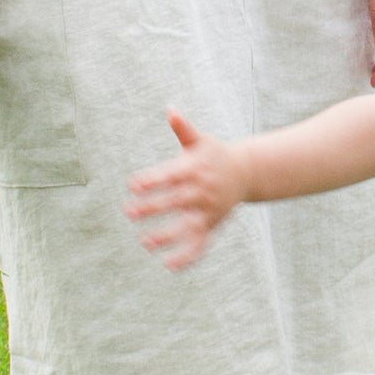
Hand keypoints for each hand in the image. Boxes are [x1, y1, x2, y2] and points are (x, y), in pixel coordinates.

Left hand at [126, 109, 244, 269]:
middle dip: (152, 208)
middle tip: (129, 212)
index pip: (170, 175)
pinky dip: (188, 256)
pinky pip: (201, 244)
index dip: (152, 180)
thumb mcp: (200, 141)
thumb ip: (183, 129)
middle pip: (175, 201)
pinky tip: (169, 265)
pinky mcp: (212, 225)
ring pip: (187, 227)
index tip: (133, 185)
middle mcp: (201, 191)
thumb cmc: (215, 154)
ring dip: (167, 235)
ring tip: (145, 242)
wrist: (246, 172)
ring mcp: (208, 211)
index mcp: (194, 169)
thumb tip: (170, 109)